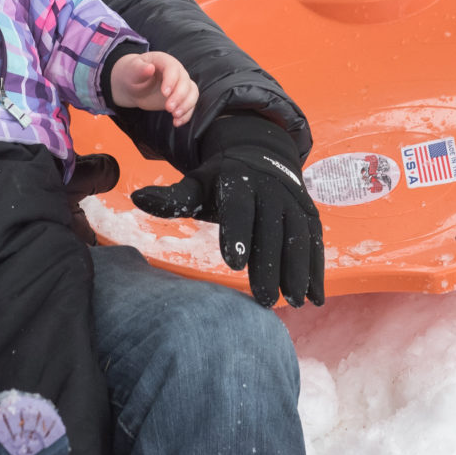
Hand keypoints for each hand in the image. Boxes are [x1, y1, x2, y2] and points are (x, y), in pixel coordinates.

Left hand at [109, 50, 198, 125]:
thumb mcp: (132, 70)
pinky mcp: (181, 96)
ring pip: (192, 92)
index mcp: (163, 60)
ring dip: (186, 105)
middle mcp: (176, 71)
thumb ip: (139, 69)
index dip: (171, 80)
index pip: (173, 68)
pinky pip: (190, 104)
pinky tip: (176, 122)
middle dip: (179, 96)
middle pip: (185, 81)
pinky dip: (186, 114)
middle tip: (168, 109)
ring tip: (175, 116)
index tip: (165, 93)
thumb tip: (149, 68)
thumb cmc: (132, 74)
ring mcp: (180, 84)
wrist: (132, 85)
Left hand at [130, 114, 325, 307]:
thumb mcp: (197, 184)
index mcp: (239, 180)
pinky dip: (318, 270)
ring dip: (299, 270)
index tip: (233, 263)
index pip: (238, 207)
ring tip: (293, 301)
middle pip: (272, 229)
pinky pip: (316, 242)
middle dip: (270, 265)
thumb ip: (172, 198)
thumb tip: (137, 197)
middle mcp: (271, 189)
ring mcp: (294, 201)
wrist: (260, 154)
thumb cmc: (221, 181)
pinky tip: (316, 297)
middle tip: (264, 299)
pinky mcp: (310, 214)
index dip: (237, 233)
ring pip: (299, 236)